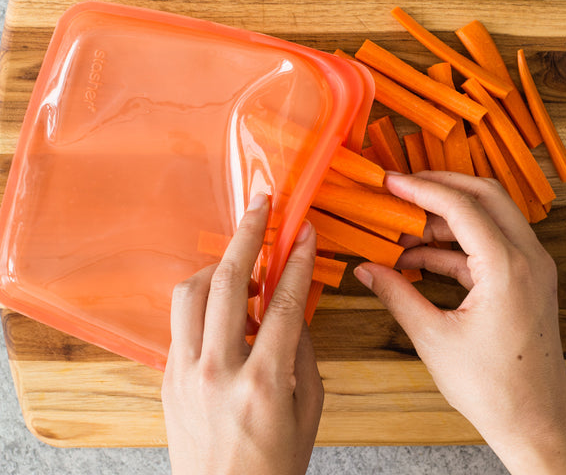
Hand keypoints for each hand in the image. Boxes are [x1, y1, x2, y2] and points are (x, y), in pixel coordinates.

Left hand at [162, 193, 322, 474]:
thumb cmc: (273, 466)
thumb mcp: (309, 408)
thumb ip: (302, 349)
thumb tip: (293, 303)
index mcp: (262, 384)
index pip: (283, 302)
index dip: (296, 259)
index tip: (303, 233)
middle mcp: (216, 372)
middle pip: (229, 281)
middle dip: (248, 233)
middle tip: (261, 205)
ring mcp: (184, 373)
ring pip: (191, 292)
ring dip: (219, 266)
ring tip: (244, 268)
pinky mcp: (167, 377)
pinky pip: (182, 319)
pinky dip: (204, 299)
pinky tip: (225, 304)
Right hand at [354, 171, 565, 474]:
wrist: (535, 423)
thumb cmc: (493, 388)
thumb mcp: (433, 338)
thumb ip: (396, 294)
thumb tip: (365, 269)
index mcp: (507, 268)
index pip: (461, 206)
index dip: (420, 189)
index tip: (391, 182)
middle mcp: (527, 258)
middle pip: (484, 195)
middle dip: (439, 187)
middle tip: (401, 190)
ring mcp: (531, 267)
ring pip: (487, 217)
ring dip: (444, 219)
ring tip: (402, 234)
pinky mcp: (525, 280)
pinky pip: (487, 245)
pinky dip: (454, 245)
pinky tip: (419, 258)